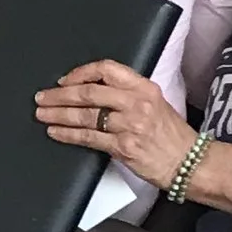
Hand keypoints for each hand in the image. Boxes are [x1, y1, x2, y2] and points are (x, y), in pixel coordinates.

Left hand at [35, 61, 195, 193]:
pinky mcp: (123, 147)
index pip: (107, 69)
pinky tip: (55, 132)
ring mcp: (129, 125)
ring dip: (58, 114)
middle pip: (89, 93)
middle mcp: (136, 103)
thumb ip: (128, 95)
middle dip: (60, 95)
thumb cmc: (172, 136)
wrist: (189, 162)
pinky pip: (88, 138)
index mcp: (144, 87)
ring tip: (42, 114)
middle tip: (43, 97)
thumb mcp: (156, 103)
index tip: (65, 80)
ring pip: (85, 116)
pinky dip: (68, 135)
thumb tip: (94, 92)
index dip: (81, 73)